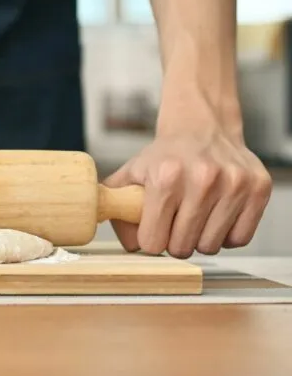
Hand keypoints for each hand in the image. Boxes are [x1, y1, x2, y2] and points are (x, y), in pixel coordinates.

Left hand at [103, 129, 271, 257]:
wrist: (201, 126)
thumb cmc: (167, 155)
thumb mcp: (132, 173)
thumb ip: (118, 205)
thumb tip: (128, 244)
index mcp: (165, 177)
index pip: (153, 242)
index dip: (151, 239)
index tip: (153, 230)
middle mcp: (201, 179)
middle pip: (182, 248)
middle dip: (174, 241)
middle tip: (174, 223)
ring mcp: (233, 183)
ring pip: (211, 246)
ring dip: (200, 238)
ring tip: (195, 215)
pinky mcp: (258, 188)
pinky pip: (239, 239)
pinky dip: (226, 235)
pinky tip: (216, 214)